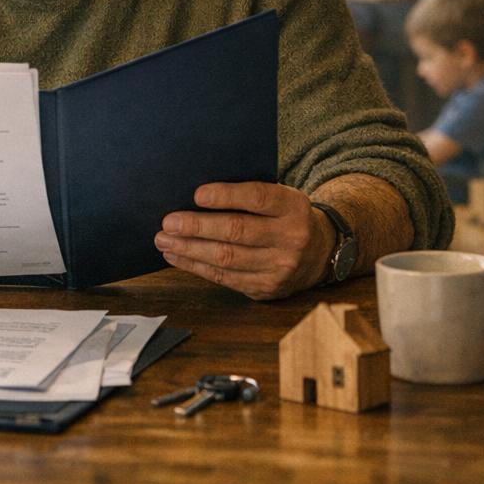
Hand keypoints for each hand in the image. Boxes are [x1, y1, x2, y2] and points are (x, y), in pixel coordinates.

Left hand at [154, 182, 331, 299]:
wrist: (319, 253)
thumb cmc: (286, 216)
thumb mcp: (281, 197)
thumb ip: (250, 194)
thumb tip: (197, 193)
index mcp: (293, 207)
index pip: (257, 198)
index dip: (226, 196)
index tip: (196, 194)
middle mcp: (290, 238)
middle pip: (237, 232)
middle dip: (197, 227)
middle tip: (168, 222)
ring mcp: (279, 267)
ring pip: (227, 259)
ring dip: (190, 249)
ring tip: (164, 240)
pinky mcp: (266, 289)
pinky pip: (225, 278)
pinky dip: (196, 267)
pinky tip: (177, 256)